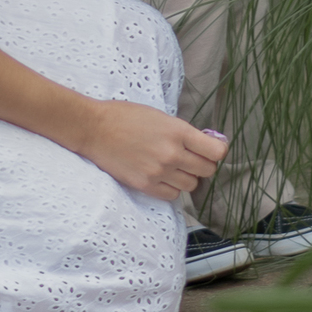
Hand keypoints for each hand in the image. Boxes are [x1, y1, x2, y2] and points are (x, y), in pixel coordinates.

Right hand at [74, 102, 227, 199]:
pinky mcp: (145, 185)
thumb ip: (183, 132)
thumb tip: (206, 143)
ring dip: (187, 177)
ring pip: (191, 185)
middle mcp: (172, 153)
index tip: (211, 149)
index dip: (217, 151)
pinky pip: (173, 195)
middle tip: (192, 158)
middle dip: (203, 164)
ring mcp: (159, 171)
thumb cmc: (125, 117)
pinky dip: (172, 188)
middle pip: (207, 170)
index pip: (217, 151)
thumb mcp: (160, 116)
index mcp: (178, 131)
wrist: (93, 128)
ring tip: (174, 167)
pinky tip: (163, 176)